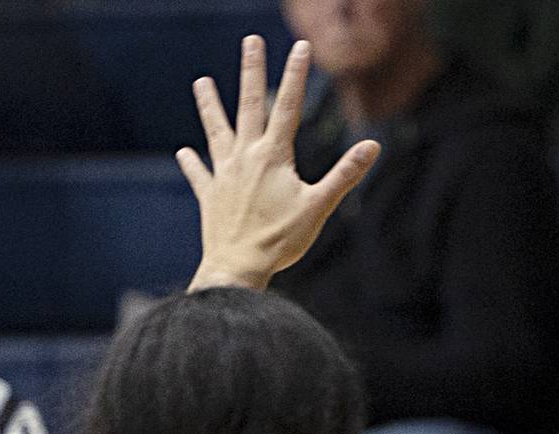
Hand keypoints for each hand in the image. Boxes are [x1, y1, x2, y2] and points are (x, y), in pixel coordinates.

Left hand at [178, 36, 380, 290]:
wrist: (238, 267)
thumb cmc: (281, 240)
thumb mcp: (319, 206)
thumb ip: (344, 174)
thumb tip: (372, 146)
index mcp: (272, 157)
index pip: (287, 107)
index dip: (295, 75)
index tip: (299, 48)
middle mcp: (244, 157)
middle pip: (248, 106)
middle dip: (251, 72)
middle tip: (250, 42)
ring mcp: (223, 174)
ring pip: (216, 131)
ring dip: (209, 106)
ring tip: (201, 82)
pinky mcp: (210, 195)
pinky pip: (199, 174)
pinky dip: (192, 162)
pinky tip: (185, 152)